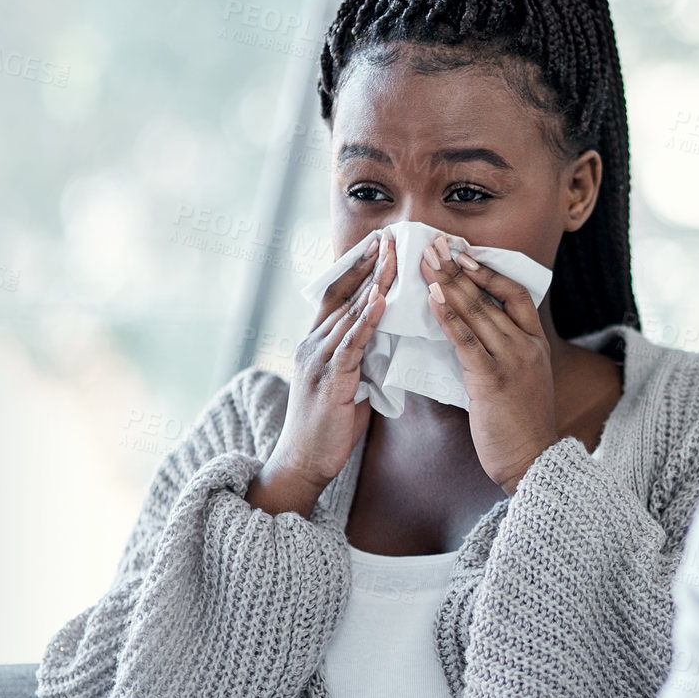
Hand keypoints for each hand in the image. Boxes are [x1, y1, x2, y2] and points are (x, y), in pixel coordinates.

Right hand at [250, 228, 395, 516]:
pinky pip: (352, 341)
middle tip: (390, 235)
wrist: (305, 462)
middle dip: (369, 264)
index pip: (338, 294)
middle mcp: (313, 342)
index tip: (379, 244)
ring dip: (374, 281)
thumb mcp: (348, 382)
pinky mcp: (330, 377)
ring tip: (394, 255)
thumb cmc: (330, 426)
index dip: (358, 268)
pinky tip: (384, 299)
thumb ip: (361, 355)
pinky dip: (368, 318)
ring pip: (350, 311)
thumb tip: (387, 336)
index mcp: (316, 342)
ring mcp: (318, 358)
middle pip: (344, 293)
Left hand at [422, 232, 557, 493]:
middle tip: (435, 243)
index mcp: (535, 345)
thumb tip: (470, 332)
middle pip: (491, 296)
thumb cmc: (520, 426)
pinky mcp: (492, 380)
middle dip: (459, 268)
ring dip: (449, 283)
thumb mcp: (520, 381)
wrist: (532, 462)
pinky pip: (466, 340)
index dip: (490, 272)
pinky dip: (448, 316)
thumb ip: (502, 354)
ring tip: (427, 261)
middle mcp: (527, 347)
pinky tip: (432, 298)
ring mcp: (512, 362)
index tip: (465, 254)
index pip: (517, 294)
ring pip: (478, 312)